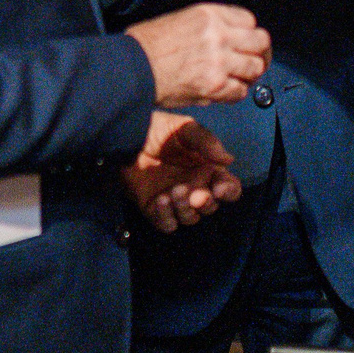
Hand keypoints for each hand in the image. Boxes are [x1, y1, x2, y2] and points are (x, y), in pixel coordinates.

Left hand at [121, 111, 243, 233]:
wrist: (124, 136)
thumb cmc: (157, 129)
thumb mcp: (183, 128)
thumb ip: (206, 141)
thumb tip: (228, 159)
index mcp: (206, 169)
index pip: (228, 187)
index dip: (229, 190)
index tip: (220, 188)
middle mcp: (193, 187)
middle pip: (210, 207)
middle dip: (206, 203)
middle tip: (197, 194)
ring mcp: (174, 200)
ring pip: (190, 217)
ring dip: (185, 208)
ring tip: (175, 190)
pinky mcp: (154, 208)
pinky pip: (167, 223)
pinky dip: (167, 216)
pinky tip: (161, 199)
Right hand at [126, 3, 271, 105]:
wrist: (133, 68)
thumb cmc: (147, 45)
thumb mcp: (180, 18)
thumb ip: (209, 24)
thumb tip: (229, 35)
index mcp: (209, 15)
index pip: (249, 19)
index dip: (249, 32)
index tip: (247, 40)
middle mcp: (219, 35)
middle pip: (260, 42)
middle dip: (260, 52)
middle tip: (256, 59)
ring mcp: (219, 62)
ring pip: (255, 68)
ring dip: (250, 73)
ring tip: (240, 76)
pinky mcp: (214, 86)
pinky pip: (240, 91)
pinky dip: (236, 92)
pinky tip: (226, 89)